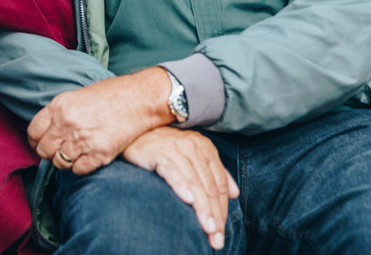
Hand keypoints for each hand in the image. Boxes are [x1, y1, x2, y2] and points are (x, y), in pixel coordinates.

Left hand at [27, 68, 171, 174]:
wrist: (139, 99)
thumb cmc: (111, 94)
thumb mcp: (77, 96)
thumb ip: (60, 113)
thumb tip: (48, 131)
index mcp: (59, 107)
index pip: (33, 132)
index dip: (35, 140)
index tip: (39, 143)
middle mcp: (67, 124)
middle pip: (43, 150)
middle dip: (48, 152)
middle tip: (57, 150)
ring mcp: (82, 141)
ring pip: (59, 163)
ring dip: (64, 161)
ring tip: (73, 154)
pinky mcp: (98, 154)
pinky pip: (78, 170)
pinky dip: (80, 167)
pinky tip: (86, 158)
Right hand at [123, 127, 238, 250]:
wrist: (135, 132)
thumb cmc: (165, 147)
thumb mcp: (193, 156)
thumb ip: (215, 173)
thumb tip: (235, 193)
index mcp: (206, 148)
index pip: (219, 184)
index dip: (223, 209)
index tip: (221, 230)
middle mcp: (194, 147)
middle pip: (209, 186)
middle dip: (215, 214)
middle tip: (216, 237)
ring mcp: (176, 149)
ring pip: (195, 183)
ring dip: (203, 208)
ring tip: (207, 228)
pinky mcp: (159, 153)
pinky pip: (172, 172)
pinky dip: (182, 186)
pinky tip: (188, 200)